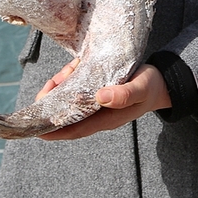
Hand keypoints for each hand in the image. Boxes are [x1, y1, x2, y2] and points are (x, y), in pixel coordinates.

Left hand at [38, 63, 170, 140]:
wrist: (161, 83)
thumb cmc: (150, 88)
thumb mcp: (141, 88)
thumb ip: (124, 95)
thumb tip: (100, 98)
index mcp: (106, 119)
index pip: (75, 129)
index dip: (54, 130)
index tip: (36, 128)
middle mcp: (97, 115)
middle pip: (66, 116)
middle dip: (51, 104)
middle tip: (44, 91)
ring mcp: (96, 104)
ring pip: (69, 100)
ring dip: (61, 87)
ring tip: (65, 71)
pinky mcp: (96, 92)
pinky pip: (76, 88)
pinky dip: (71, 78)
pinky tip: (74, 67)